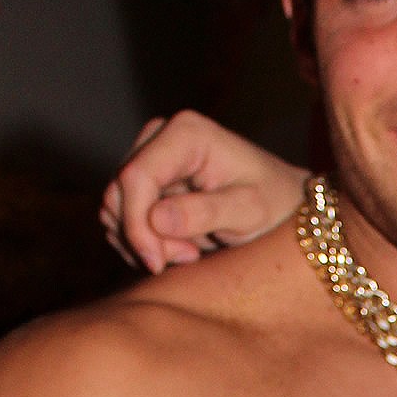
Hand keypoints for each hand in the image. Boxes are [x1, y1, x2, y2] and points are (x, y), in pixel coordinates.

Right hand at [100, 112, 309, 273]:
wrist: (281, 205)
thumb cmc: (273, 205)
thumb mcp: (249, 212)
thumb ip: (205, 213)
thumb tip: (156, 218)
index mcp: (186, 133)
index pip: (135, 178)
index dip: (136, 225)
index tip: (157, 263)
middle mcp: (160, 136)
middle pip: (118, 193)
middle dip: (144, 237)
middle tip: (189, 257)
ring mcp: (149, 156)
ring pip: (114, 207)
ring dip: (144, 242)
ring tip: (191, 253)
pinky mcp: (144, 180)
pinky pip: (120, 216)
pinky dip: (142, 240)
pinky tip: (179, 248)